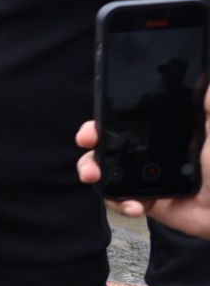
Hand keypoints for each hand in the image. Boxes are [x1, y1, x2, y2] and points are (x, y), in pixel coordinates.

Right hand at [76, 109, 209, 236]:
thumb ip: (209, 106)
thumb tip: (206, 80)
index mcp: (169, 132)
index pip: (130, 119)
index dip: (108, 116)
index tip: (97, 116)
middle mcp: (154, 153)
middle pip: (110, 142)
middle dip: (92, 140)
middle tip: (87, 141)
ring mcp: (149, 178)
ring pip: (107, 170)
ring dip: (93, 170)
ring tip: (94, 175)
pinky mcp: (149, 202)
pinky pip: (121, 201)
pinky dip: (119, 202)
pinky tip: (133, 205)